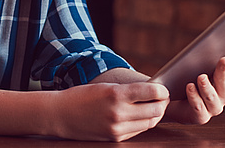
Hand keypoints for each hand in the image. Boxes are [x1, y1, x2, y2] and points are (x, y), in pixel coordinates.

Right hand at [50, 81, 168, 140]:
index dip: (162, 90)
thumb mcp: (106, 87)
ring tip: (153, 107)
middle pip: (155, 110)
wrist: (61, 114)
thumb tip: (153, 92)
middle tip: (162, 98)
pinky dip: (143, 123)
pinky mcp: (115, 138)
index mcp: (116, 94)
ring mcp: (117, 128)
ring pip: (150, 122)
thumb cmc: (83, 96)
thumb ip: (128, 91)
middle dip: (162, 103)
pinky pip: (138, 131)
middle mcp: (119, 112)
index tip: (163, 89)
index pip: (152, 92)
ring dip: (155, 114)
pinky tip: (140, 116)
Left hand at [165, 33, 224, 124]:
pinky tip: (189, 87)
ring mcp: (214, 107)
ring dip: (208, 87)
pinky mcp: (200, 116)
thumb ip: (209, 51)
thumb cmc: (189, 77)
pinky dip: (194, 97)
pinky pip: (198, 107)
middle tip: (224, 59)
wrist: (173, 102)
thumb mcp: (199, 62)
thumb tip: (217, 34)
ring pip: (213, 97)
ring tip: (201, 77)